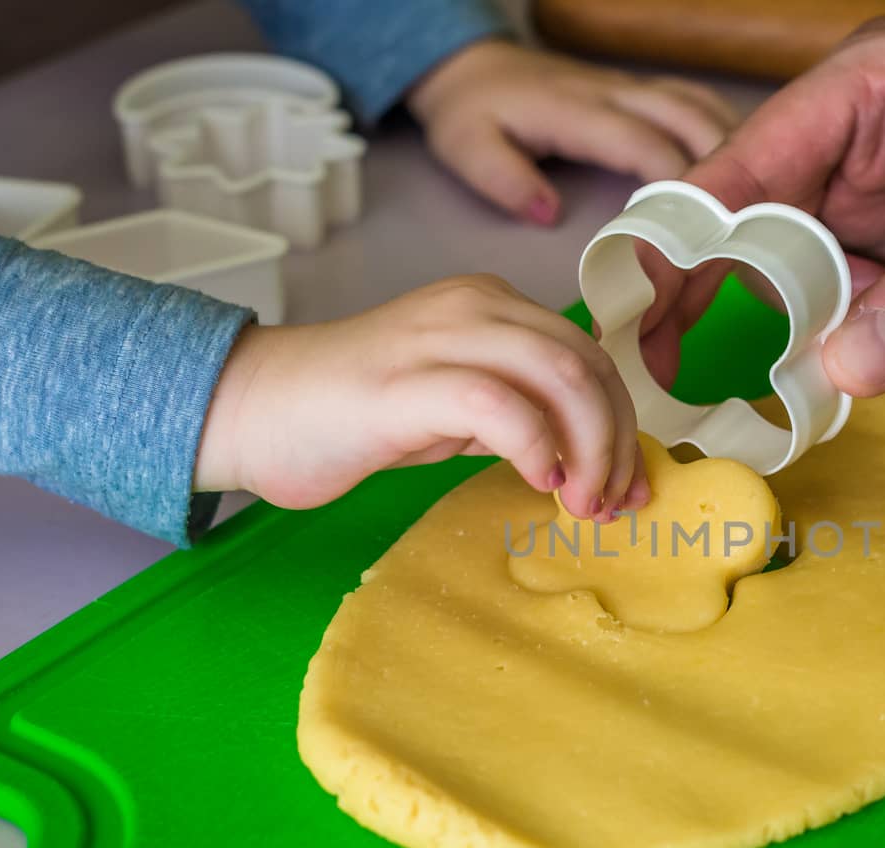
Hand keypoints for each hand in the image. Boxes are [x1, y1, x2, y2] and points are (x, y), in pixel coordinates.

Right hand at [194, 276, 645, 519]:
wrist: (253, 410)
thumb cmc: (354, 416)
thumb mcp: (457, 405)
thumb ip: (521, 412)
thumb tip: (594, 459)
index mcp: (492, 306)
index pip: (589, 355)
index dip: (623, 423)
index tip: (630, 485)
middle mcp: (475, 306)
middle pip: (587, 363)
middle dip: (616, 441)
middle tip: (612, 505)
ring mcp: (439, 337)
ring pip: (560, 374)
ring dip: (590, 449)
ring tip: (582, 504)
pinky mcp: (407, 382)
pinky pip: (500, 404)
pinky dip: (537, 446)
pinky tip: (539, 483)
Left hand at [408, 38, 739, 224]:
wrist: (470, 68)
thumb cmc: (471, 113)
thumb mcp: (467, 149)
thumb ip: (505, 180)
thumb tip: (549, 214)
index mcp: (577, 112)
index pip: (640, 143)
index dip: (675, 182)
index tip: (701, 228)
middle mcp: (614, 94)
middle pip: (686, 119)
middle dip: (722, 167)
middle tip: (747, 221)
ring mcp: (630, 88)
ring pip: (697, 106)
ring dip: (733, 145)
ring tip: (762, 197)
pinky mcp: (637, 92)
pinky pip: (692, 100)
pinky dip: (723, 127)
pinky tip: (743, 163)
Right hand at [650, 6, 884, 395]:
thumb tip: (848, 364)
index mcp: (880, 87)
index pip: (750, 160)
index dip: (692, 236)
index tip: (640, 310)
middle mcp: (874, 144)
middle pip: (762, 225)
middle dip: (720, 298)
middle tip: (668, 381)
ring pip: (806, 275)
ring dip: (771, 334)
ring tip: (714, 403)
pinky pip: (863, 310)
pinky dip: (834, 352)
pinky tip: (800, 398)